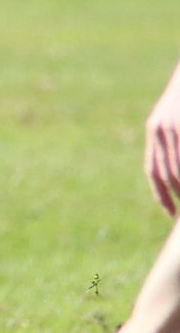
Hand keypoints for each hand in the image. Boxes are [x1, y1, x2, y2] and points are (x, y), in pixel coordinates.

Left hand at [149, 65, 179, 214]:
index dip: (161, 195)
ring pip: (179, 168)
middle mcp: (160, 129)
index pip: (153, 171)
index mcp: (154, 130)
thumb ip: (174, 140)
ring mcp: (175, 127)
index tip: (171, 214)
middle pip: (168, 173)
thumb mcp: (175, 118)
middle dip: (179, 196)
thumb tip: (175, 171)